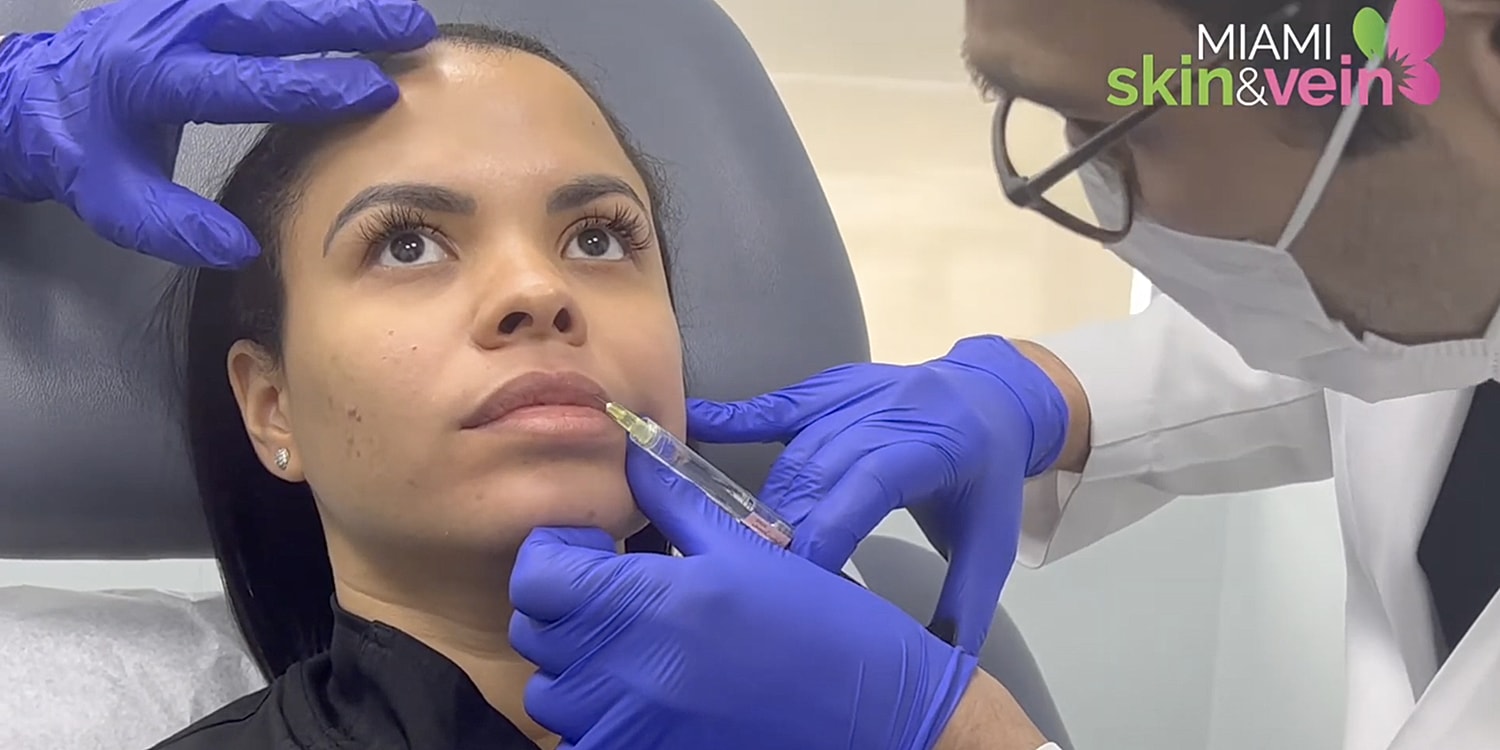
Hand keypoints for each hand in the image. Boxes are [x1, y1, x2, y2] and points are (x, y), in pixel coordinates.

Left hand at [0, 0, 435, 266]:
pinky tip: (358, 8)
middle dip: (347, 19)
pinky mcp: (196, 1)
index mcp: (152, 81)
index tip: (375, 90)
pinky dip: (315, 2)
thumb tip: (241, 248)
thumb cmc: (84, 152)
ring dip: (342, 2)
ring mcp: (184, 6)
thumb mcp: (115, 202)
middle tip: (411, 27)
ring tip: (403, 14)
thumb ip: (174, 226)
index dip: (316, 85)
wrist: (39, 96)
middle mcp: (172, 31)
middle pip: (271, 16)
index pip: (248, 81)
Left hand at [508, 445, 978, 749]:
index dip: (553, 554)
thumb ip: (677, 497)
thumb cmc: (822, 626)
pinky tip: (638, 696)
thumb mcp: (749, 547)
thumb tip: (633, 449)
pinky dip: (593, 719)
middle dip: (563, 606)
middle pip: (536, 632)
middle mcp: (630, 670)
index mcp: (654, 601)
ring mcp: (634, 725)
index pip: (537, 575)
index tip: (588, 551)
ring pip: (551, 694)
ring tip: (623, 648)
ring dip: (573, 667)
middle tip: (609, 594)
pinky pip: (581, 741)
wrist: (876, 716)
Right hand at [687, 335, 1070, 653]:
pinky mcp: (831, 386)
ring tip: (733, 542)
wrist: (996, 396)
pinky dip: (734, 417)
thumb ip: (964, 602)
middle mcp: (894, 410)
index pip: (870, 483)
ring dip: (763, 496)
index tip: (798, 579)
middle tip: (756, 574)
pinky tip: (694, 424)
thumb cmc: (988, 477)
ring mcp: (858, 391)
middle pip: (823, 468)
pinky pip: (778, 404)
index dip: (828, 528)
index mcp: (937, 445)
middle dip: (785, 523)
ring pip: (797, 445)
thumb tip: (940, 667)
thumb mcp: (991, 542)